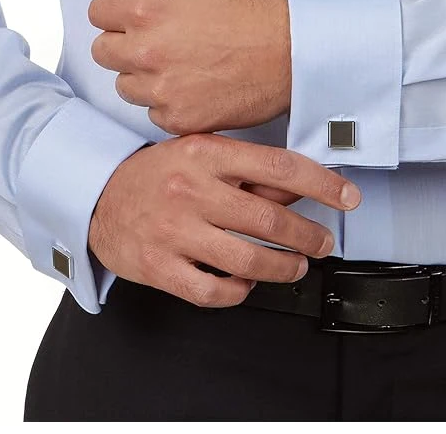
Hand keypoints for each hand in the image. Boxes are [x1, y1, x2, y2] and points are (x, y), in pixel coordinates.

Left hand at [80, 0, 290, 134]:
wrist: (294, 51)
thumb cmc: (250, 11)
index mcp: (146, 8)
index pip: (97, 12)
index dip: (121, 13)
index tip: (147, 17)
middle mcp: (147, 50)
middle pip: (103, 51)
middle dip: (127, 45)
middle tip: (168, 41)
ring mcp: (161, 88)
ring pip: (125, 85)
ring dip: (145, 77)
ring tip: (186, 65)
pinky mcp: (178, 118)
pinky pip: (152, 113)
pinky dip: (169, 103)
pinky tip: (198, 86)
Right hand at [88, 132, 360, 307]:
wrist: (98, 196)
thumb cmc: (158, 173)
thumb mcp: (202, 152)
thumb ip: (248, 168)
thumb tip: (300, 185)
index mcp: (206, 153)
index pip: (280, 166)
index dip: (322, 184)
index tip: (347, 197)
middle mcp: (192, 191)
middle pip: (269, 219)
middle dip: (309, 236)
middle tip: (323, 242)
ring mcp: (174, 231)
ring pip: (247, 260)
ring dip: (284, 268)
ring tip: (296, 266)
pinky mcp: (158, 267)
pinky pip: (213, 291)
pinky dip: (239, 291)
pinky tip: (247, 283)